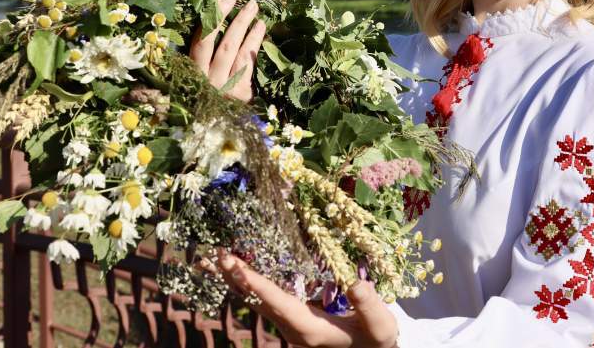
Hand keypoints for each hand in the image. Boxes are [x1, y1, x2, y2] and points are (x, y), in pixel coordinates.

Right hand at [189, 0, 265, 102]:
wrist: (214, 132)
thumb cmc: (203, 99)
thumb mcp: (192, 79)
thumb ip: (199, 57)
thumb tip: (209, 22)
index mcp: (191, 72)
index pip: (201, 40)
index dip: (213, 17)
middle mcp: (207, 80)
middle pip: (223, 44)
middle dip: (236, 20)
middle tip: (249, 1)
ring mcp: (226, 88)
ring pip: (238, 53)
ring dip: (248, 30)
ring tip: (256, 12)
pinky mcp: (241, 94)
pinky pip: (249, 66)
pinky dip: (255, 48)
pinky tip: (261, 33)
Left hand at [207, 252, 398, 347]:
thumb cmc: (376, 338)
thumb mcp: (380, 325)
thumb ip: (368, 305)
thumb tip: (354, 282)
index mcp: (309, 329)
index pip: (278, 303)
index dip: (255, 283)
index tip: (234, 266)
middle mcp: (293, 328)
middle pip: (257, 301)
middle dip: (234, 277)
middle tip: (213, 255)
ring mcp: (290, 324)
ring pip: (256, 300)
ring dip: (236, 279)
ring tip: (215, 259)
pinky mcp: (292, 317)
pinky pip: (265, 298)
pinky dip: (250, 281)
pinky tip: (241, 268)